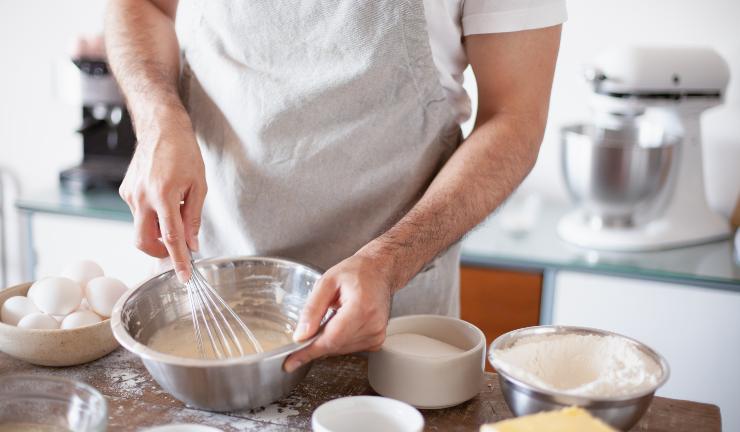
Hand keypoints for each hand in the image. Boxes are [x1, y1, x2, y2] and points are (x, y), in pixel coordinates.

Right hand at [119, 108, 205, 282]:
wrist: (161, 128)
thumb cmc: (184, 153)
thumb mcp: (198, 185)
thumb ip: (193, 217)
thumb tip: (192, 243)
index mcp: (163, 196)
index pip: (171, 238)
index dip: (178, 260)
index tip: (183, 276)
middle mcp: (142, 197)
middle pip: (144, 241)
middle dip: (158, 252)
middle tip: (175, 250)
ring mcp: (130, 194)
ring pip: (141, 226)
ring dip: (157, 228)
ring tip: (174, 208)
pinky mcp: (125, 191)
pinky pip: (138, 212)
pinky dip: (152, 214)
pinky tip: (163, 197)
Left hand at [283, 253, 393, 372]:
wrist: (379, 270)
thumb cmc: (357, 271)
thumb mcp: (327, 282)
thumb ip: (312, 309)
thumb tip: (301, 335)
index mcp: (361, 307)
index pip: (331, 338)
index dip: (309, 352)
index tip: (291, 362)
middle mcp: (372, 324)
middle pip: (335, 346)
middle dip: (315, 343)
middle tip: (306, 331)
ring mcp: (377, 333)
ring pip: (341, 349)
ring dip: (328, 340)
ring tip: (331, 316)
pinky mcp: (377, 339)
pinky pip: (350, 348)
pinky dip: (339, 340)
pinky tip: (340, 323)